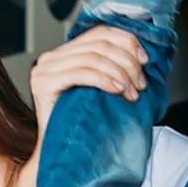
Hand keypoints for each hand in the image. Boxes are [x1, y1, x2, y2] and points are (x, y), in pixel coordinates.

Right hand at [30, 26, 147, 135]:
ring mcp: (44, 70)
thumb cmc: (81, 124)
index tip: (144, 60)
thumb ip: (108, 69)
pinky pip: (80, 73)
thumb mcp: (98, 90)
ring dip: (119, 73)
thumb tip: (140, 56)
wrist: (60, 152)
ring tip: (132, 92)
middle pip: (98, 45)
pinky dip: (104, 80)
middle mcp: (50, 58)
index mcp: (63, 54)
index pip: (98, 34)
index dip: (126, 41)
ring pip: (92, 58)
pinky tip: (118, 90)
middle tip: (140, 82)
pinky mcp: (43, 84)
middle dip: (126, 62)